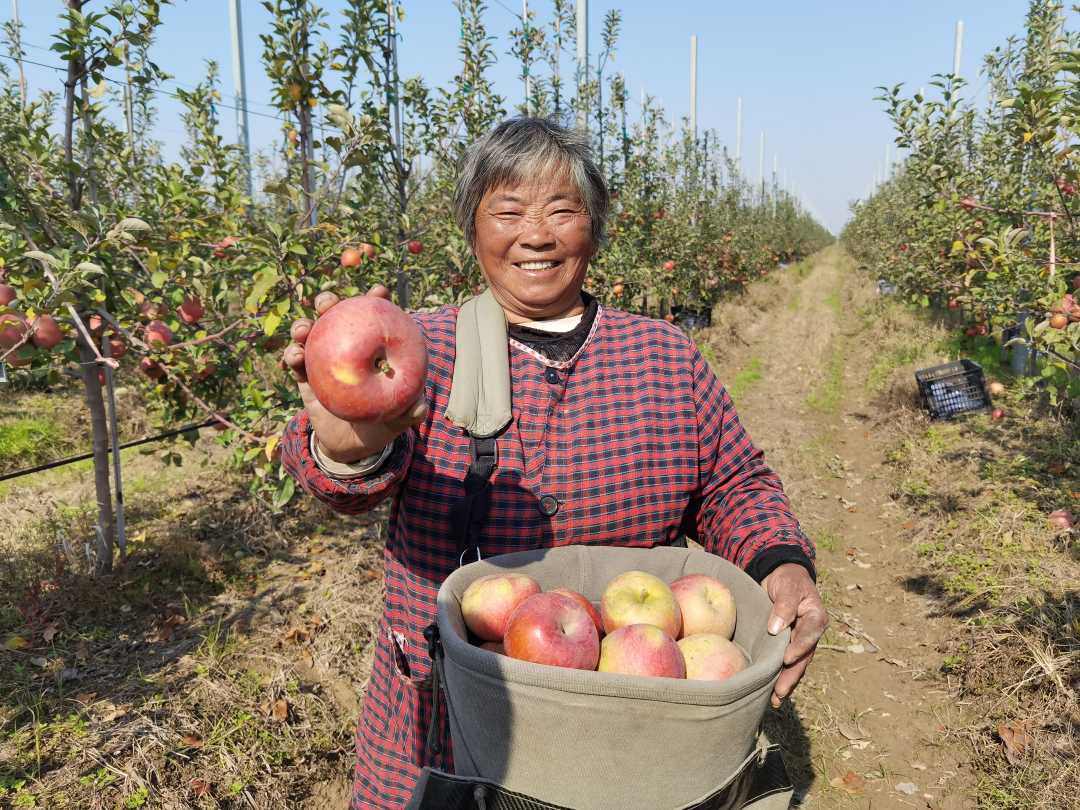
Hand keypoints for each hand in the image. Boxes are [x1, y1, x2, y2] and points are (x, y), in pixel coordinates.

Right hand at [281, 285, 427, 462]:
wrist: (354, 447)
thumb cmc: (382, 424)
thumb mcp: (400, 419)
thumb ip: (410, 411)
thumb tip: (420, 406)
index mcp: (373, 349)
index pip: (375, 319)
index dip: (377, 300)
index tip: (379, 292)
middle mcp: (346, 349)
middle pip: (336, 317)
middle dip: (329, 301)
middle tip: (328, 303)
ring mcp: (323, 361)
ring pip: (310, 334)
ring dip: (303, 325)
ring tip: (303, 329)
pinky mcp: (305, 377)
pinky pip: (295, 363)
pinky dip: (291, 355)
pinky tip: (293, 357)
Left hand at [761, 563, 827, 707]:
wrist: (781, 577)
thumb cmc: (787, 580)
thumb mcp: (787, 587)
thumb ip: (784, 605)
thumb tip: (776, 628)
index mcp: (816, 617)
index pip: (809, 635)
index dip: (799, 648)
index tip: (787, 659)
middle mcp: (810, 633)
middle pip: (803, 657)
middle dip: (792, 675)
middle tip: (780, 691)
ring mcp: (800, 641)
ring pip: (795, 665)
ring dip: (786, 682)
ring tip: (776, 699)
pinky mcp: (787, 645)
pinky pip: (786, 663)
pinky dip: (779, 676)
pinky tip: (772, 692)